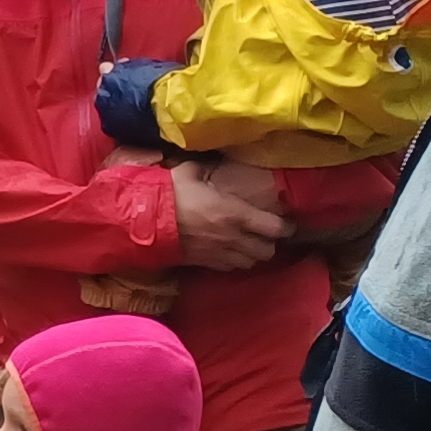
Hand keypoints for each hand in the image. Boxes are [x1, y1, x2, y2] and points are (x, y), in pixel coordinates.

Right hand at [170, 158, 293, 270]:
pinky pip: (229, 268)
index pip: (275, 228)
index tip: (287, 224)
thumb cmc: (170, 195)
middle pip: (267, 251)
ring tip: (248, 245)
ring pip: (250, 263)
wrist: (143, 222)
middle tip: (266, 234)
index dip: (286, 227)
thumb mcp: (190, 172)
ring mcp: (219, 253)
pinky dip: (234, 262)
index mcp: (236, 214)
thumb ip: (207, 169)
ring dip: (252, 254)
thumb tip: (210, 162)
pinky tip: (229, 252)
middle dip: (269, 243)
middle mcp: (233, 237)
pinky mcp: (204, 263)